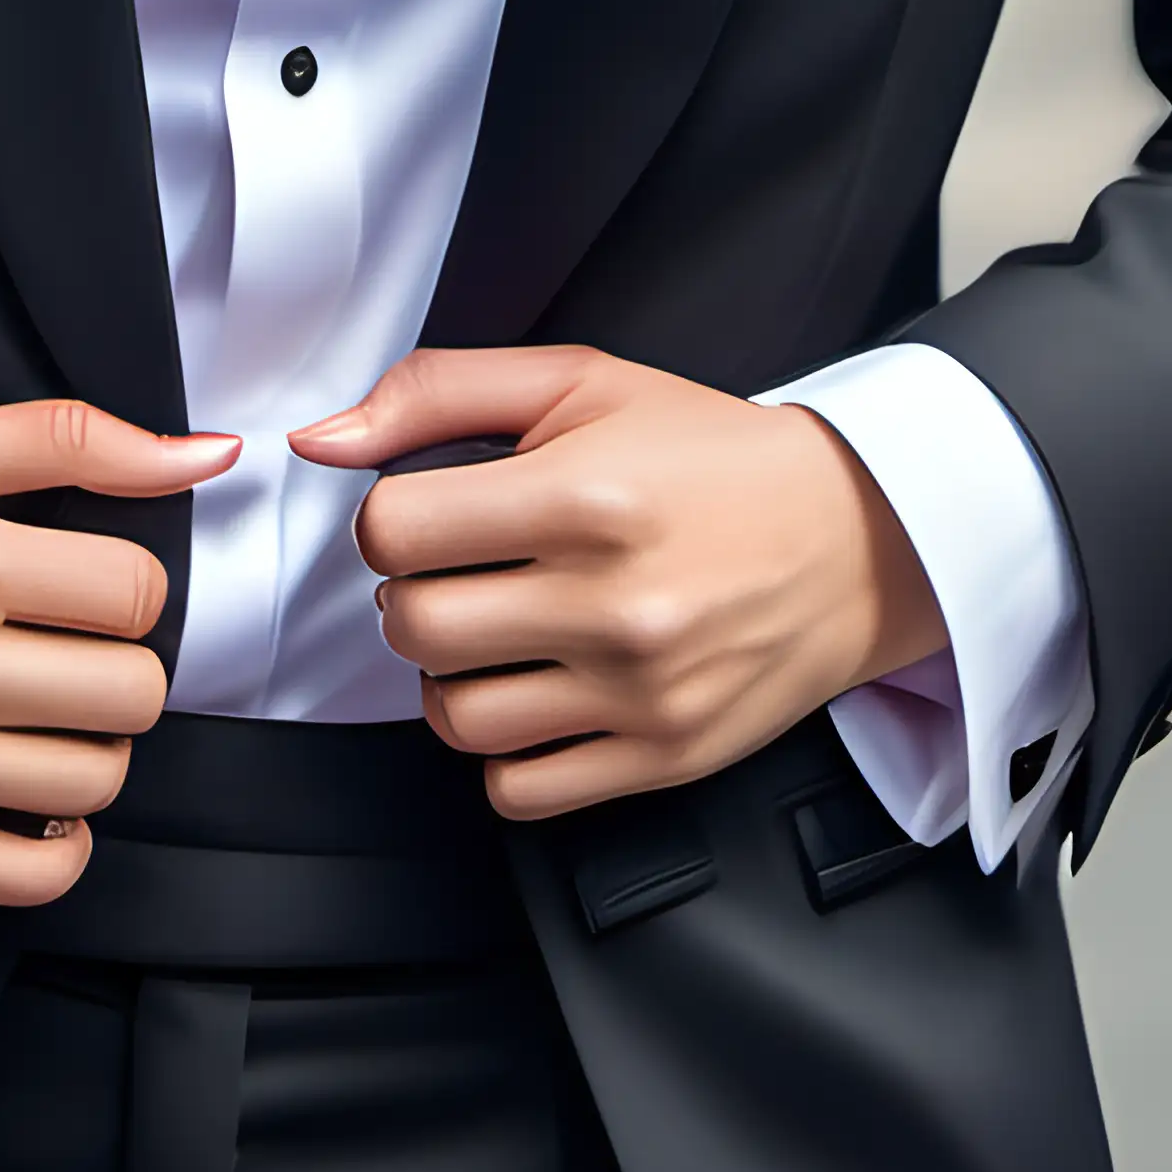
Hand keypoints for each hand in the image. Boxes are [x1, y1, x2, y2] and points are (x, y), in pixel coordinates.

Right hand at [0, 400, 232, 905]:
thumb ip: (67, 439)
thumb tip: (211, 454)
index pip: (138, 590)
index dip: (124, 584)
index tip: (76, 585)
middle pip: (134, 691)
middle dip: (118, 665)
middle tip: (62, 652)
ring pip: (94, 780)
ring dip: (89, 746)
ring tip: (38, 715)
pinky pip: (29, 876)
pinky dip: (56, 842)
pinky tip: (29, 795)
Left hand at [291, 349, 944, 819]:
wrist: (854, 536)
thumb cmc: (709, 455)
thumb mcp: (581, 383)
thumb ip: (436, 394)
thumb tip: (318, 440)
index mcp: (585, 497)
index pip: (394, 532)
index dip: (394, 518)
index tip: (433, 513)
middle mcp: (612, 602)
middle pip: (411, 629)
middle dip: (414, 595)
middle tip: (464, 572)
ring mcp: (638, 691)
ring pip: (454, 718)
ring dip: (454, 674)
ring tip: (503, 630)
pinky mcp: (660, 756)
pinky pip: (515, 788)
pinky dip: (505, 747)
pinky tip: (538, 689)